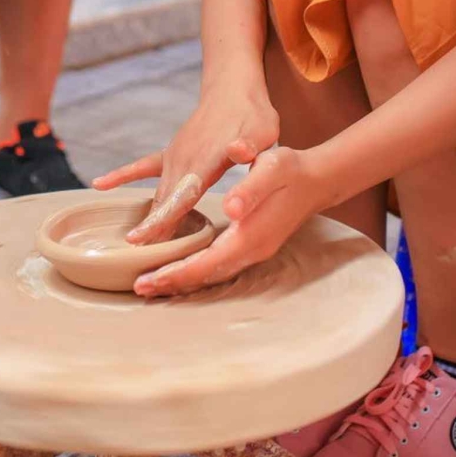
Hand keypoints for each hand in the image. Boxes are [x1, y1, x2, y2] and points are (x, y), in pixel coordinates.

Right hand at [94, 80, 277, 243]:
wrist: (234, 90)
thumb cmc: (253, 115)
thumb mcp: (262, 130)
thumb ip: (250, 145)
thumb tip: (240, 152)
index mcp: (206, 161)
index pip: (181, 197)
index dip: (162, 219)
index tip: (141, 240)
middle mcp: (183, 160)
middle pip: (164, 202)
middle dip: (151, 231)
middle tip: (138, 263)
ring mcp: (174, 156)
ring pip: (157, 193)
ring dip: (146, 218)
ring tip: (133, 247)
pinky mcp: (172, 152)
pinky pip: (142, 167)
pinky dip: (122, 176)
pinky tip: (100, 185)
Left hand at [133, 146, 330, 296]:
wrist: (316, 179)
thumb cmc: (291, 171)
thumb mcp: (272, 169)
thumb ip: (250, 188)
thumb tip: (229, 207)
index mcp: (250, 235)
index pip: (207, 262)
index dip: (177, 272)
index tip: (149, 278)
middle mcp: (251, 250)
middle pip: (206, 276)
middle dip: (173, 282)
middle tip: (139, 288)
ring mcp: (253, 251)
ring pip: (212, 274)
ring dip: (183, 280)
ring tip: (153, 283)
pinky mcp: (252, 245)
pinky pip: (219, 266)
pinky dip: (197, 271)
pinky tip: (181, 268)